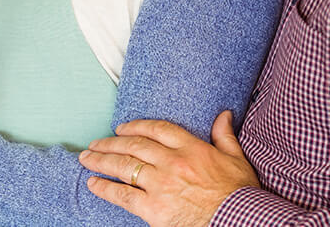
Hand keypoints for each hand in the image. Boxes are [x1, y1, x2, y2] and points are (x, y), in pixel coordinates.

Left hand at [78, 111, 258, 226]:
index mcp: (191, 149)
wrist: (243, 223)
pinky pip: (123, 195)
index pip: (156, 130)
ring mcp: (161, 185)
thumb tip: (224, 114)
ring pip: (123, 166)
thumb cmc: (241, 195)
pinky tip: (93, 183)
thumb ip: (225, 136)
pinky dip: (105, 188)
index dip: (134, 126)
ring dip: (100, 161)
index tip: (120, 127)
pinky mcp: (154, 209)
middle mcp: (172, 163)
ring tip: (85, 158)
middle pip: (133, 145)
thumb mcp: (237, 160)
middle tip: (93, 143)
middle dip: (109, 143)